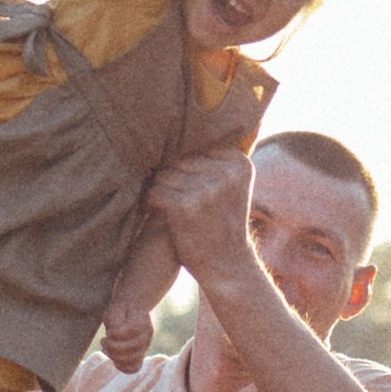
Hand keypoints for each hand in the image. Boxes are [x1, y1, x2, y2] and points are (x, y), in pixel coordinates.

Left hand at [100, 296, 154, 371]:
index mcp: (142, 321)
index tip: (109, 332)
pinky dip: (122, 367)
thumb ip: (115, 323)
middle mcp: (146, 335)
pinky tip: (113, 360)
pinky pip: (134, 368)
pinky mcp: (139, 356)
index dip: (117, 334)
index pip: (133, 330)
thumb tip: (113, 337)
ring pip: (133, 359)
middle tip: (103, 340)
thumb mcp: (115, 310)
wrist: (131, 313)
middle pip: (133, 347)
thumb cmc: (120, 311)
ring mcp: (144, 347)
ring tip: (105, 349)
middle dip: (113, 346)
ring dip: (115, 356)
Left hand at [143, 147, 255, 286]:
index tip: (189, 185)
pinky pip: (155, 191)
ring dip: (159, 189)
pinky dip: (150, 201)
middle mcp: (225, 173)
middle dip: (172, 177)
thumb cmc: (223, 223)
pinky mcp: (186, 206)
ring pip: (164, 174)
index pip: (197, 147)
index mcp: (239, 162)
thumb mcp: (231, 186)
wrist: (228, 265)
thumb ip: (215, 160)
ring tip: (166, 204)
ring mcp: (206, 189)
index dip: (187, 166)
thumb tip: (181, 126)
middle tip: (173, 196)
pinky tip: (156, 211)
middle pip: (179, 160)